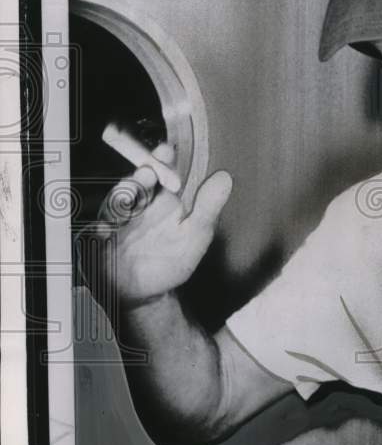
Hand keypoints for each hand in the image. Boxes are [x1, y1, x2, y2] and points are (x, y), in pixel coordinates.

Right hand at [84, 142, 232, 308]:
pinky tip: (105, 231)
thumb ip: (208, 207)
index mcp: (161, 201)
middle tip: (148, 170)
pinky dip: (99, 230)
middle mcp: (137, 206)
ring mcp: (116, 222)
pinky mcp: (98, 241)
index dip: (162, 160)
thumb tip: (225, 177)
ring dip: (120, 199)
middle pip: (134, 183)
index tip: (166, 151)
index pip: (160, 173)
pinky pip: (94, 232)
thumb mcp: (196, 235)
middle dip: (140, 177)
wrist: (147, 293)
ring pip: (113, 204)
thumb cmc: (172, 260)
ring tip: (130, 199)